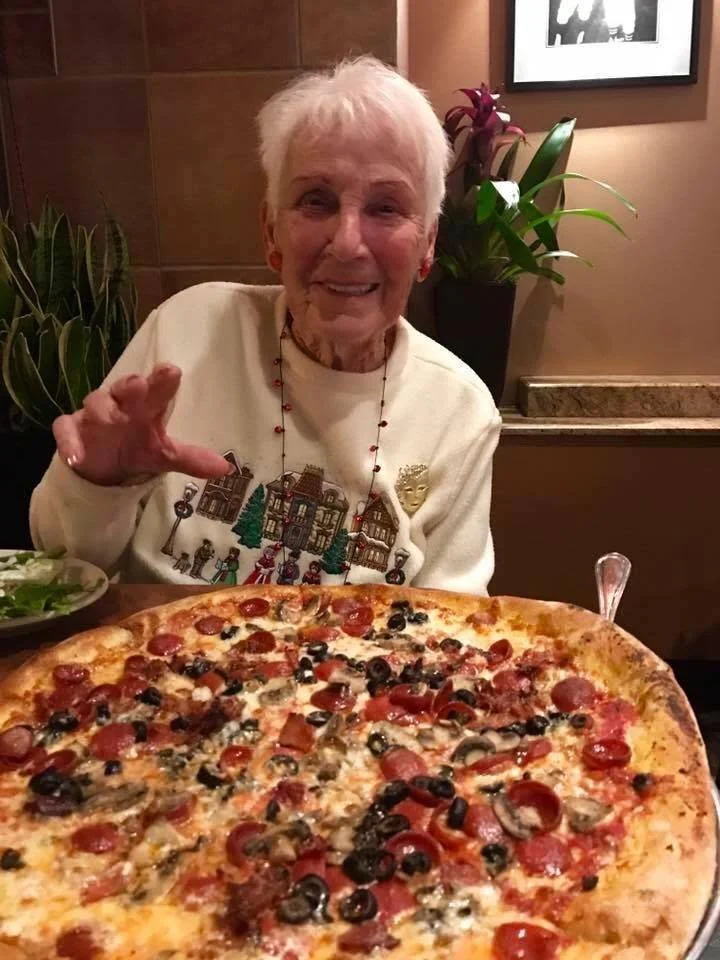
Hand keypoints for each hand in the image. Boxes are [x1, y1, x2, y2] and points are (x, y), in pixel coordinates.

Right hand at [52, 364, 232, 485]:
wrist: (103, 465)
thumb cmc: (137, 447)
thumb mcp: (164, 455)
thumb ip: (191, 459)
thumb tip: (225, 469)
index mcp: (145, 406)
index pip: (156, 389)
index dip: (162, 380)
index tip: (171, 371)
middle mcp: (120, 404)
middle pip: (125, 388)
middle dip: (131, 386)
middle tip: (139, 385)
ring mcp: (93, 415)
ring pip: (95, 403)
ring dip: (102, 410)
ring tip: (111, 419)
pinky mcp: (71, 429)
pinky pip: (65, 429)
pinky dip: (69, 442)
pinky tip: (76, 457)